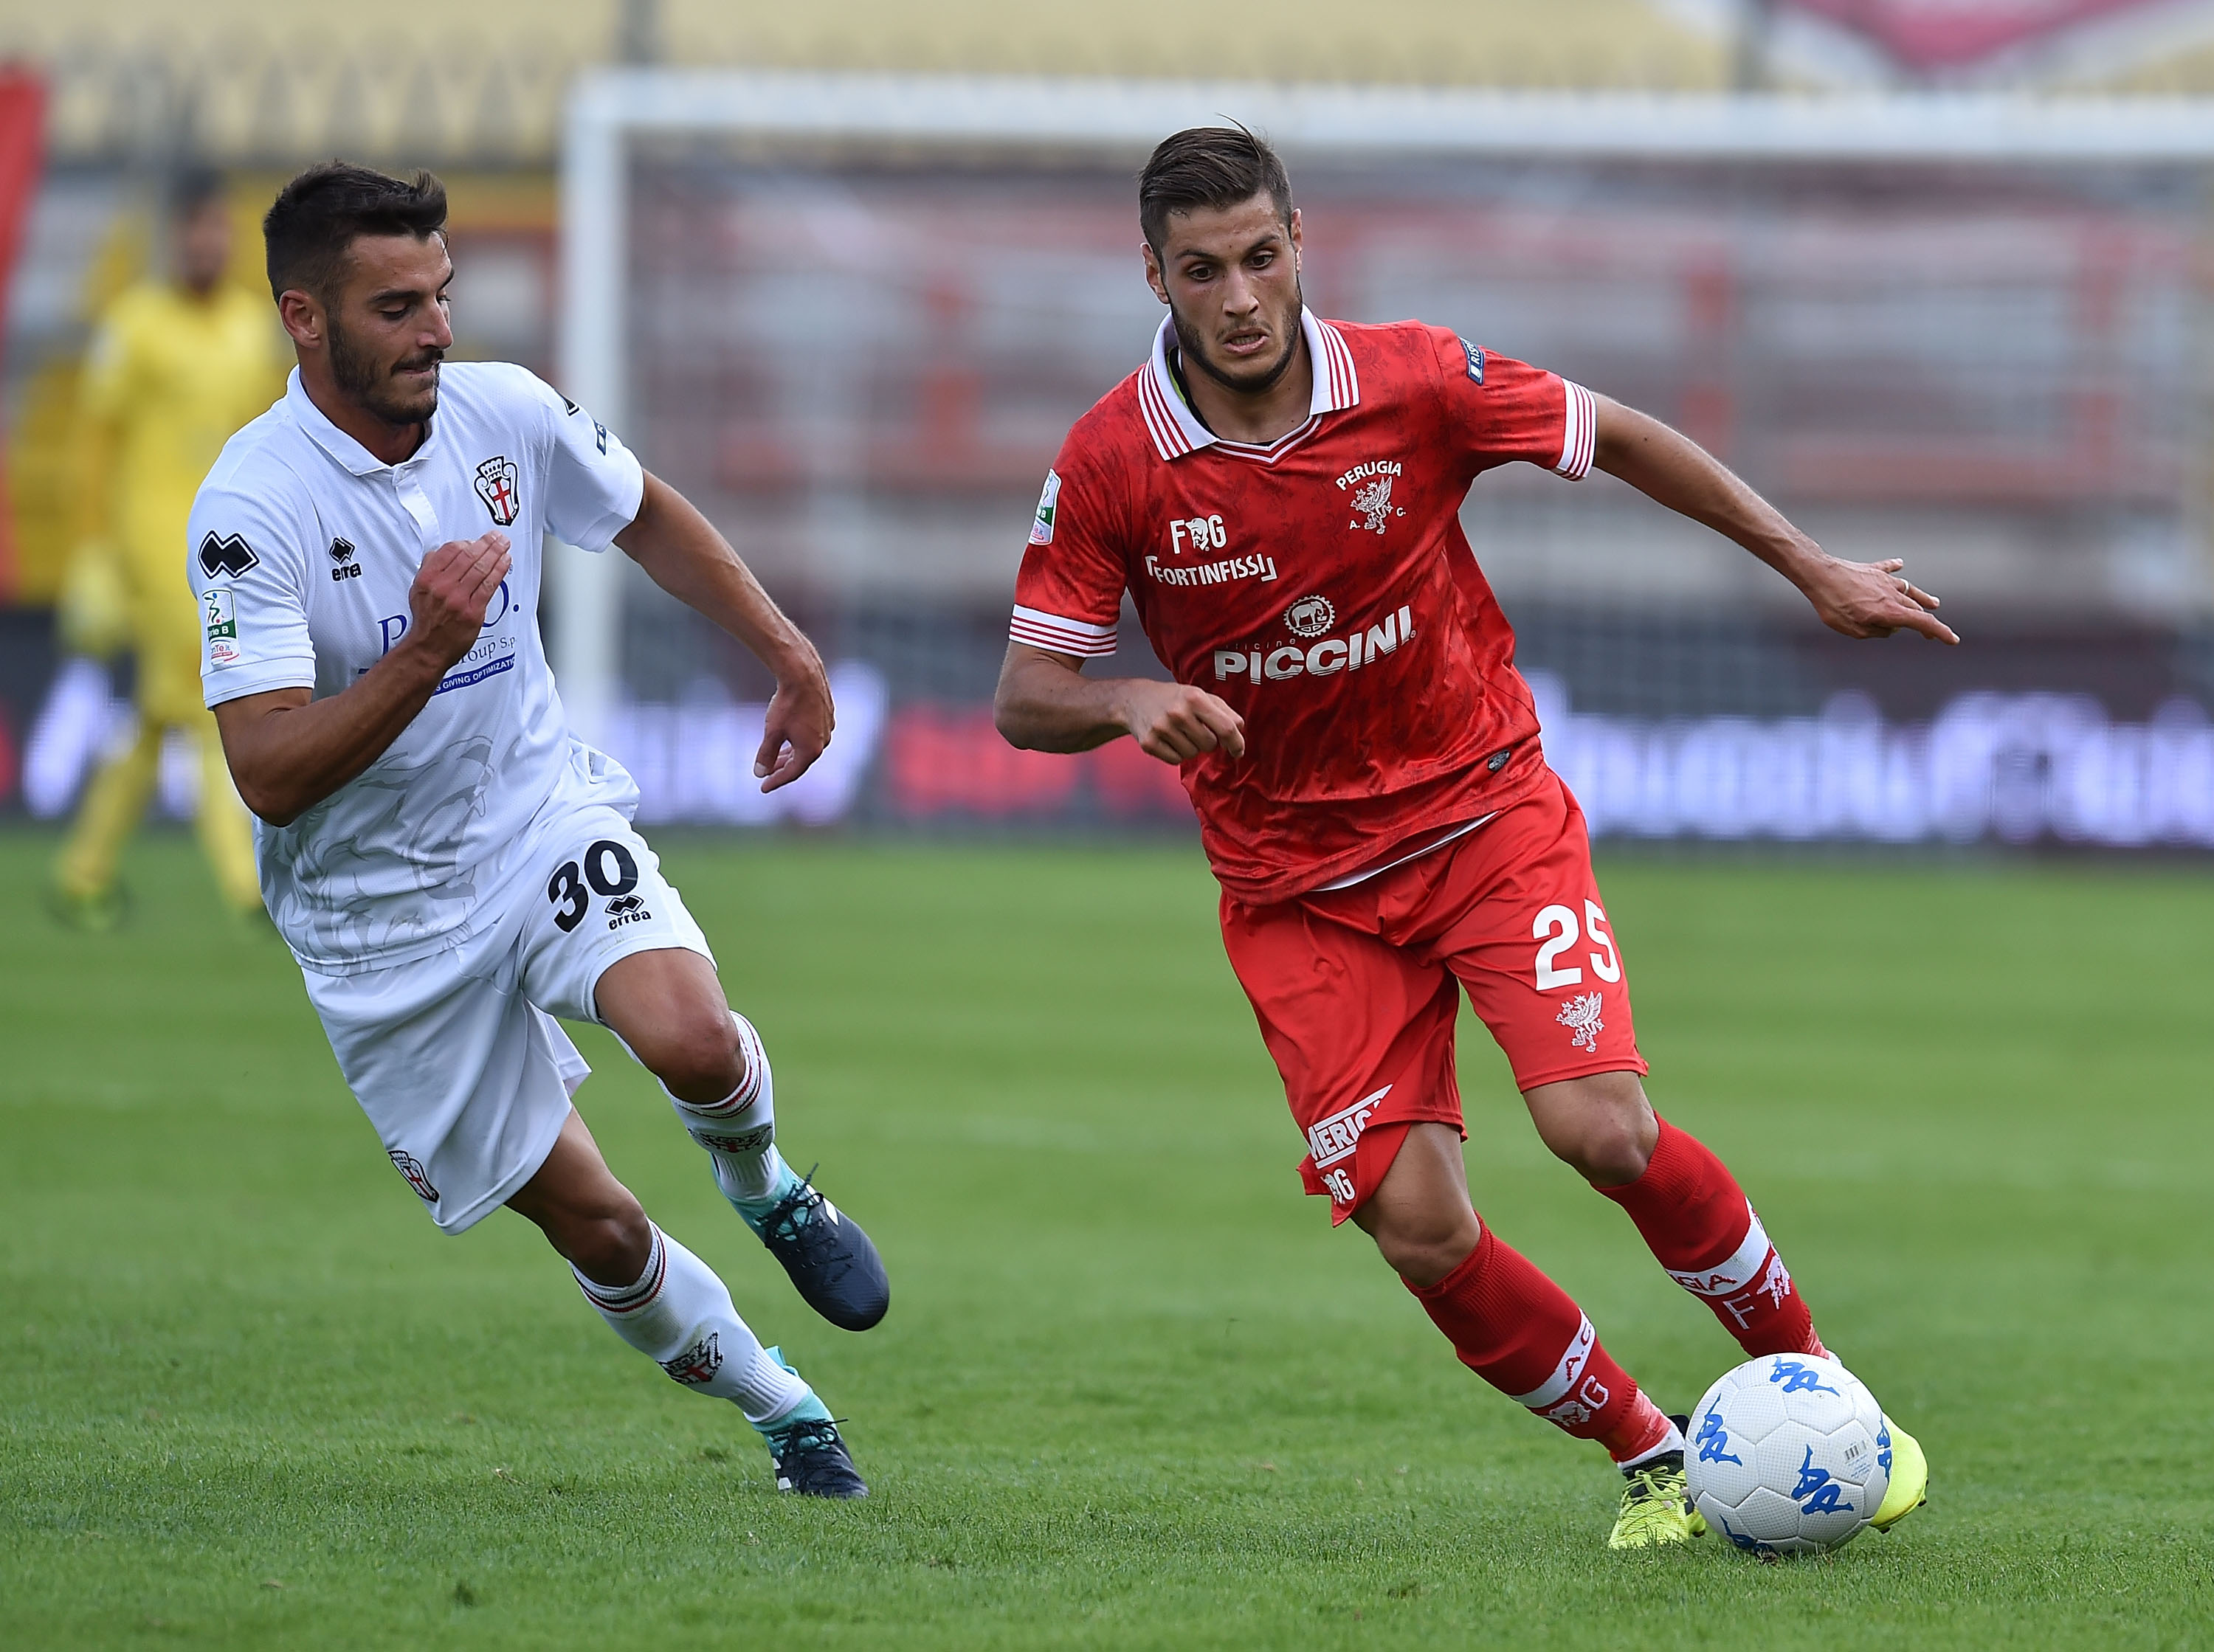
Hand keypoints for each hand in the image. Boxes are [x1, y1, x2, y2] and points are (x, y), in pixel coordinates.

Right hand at [407, 533, 511, 667]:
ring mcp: (458, 599)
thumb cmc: (427, 619)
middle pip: (468, 556)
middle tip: (497, 537)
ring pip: (481, 569)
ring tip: (504, 544)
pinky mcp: (473, 611)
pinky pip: (489, 586)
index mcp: (427, 579)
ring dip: (496, 553)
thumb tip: (441, 552)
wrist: (429, 647)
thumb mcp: (419, 590)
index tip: (476, 541)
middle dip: (486, 543)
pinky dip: (499, 571)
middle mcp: (442, 587)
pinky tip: (505, 562)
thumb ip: (429, 569)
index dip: (466, 542)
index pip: (449, 551)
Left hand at [755, 652, 833, 791]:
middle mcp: (824, 741)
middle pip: (801, 761)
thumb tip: (759, 773)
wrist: (803, 674)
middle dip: (783, 768)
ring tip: (776, 755)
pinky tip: (789, 735)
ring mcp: (827, 727)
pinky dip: (799, 740)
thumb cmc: (787, 704)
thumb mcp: (772, 732)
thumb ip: (766, 755)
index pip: (792, 773)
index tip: (763, 787)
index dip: (776, 781)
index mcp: (811, 750)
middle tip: (766, 772)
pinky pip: (812, 734)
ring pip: (807, 747)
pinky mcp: (827, 715)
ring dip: (791, 754)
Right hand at [1117, 679, 1246, 761]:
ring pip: (1193, 754)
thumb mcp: (1200, 695)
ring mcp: (1162, 728)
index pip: (1226, 728)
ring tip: (1180, 732)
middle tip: (1195, 729)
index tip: (1238, 751)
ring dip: (1191, 748)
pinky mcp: (1149, 742)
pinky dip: (1176, 754)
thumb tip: (1240, 729)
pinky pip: (1176, 760)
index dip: (1236, 743)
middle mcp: (1178, 712)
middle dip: (1208, 741)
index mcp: (1195, 697)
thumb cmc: (1174, 698)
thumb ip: (1224, 711)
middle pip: (1210, 745)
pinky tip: (1169, 739)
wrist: (1134, 699)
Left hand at [1799, 554, 1957, 644]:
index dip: (1940, 633)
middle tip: (1932, 634)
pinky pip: (1887, 569)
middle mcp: (1893, 594)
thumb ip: (1877, 632)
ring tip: (1934, 603)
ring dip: (1922, 598)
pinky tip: (1900, 564)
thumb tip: (1891, 628)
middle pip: (1916, 609)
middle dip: (1927, 623)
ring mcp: (1884, 580)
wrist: (1821, 575)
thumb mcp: (1854, 631)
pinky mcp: (1872, 570)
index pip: (1923, 623)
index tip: (1953, 640)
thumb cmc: (1834, 606)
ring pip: (1909, 590)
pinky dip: (1895, 568)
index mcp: (1891, 612)